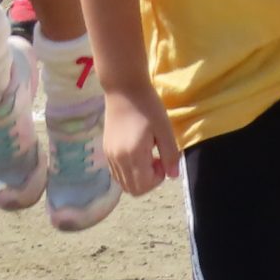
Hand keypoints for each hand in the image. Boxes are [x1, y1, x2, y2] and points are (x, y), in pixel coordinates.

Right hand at [102, 80, 180, 195]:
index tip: (163, 159)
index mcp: (133, 155)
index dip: (158, 179)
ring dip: (138, 177)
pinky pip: (117, 173)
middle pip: (132, 189)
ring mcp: (109, 157)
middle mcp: (118, 160)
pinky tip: (137, 152)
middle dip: (149, 180)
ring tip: (148, 155)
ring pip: (123, 183)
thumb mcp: (164, 128)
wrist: (124, 89)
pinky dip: (129, 171)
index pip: (143, 186)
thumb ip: (170, 154)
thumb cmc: (148, 106)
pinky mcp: (106, 151)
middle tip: (157, 159)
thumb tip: (174, 176)